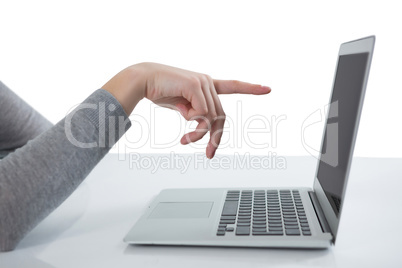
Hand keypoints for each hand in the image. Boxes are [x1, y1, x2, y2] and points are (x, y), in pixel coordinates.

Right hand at [103, 62, 270, 157]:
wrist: (141, 80)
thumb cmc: (159, 91)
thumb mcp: (181, 106)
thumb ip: (195, 112)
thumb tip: (202, 124)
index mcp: (204, 85)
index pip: (232, 85)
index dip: (250, 88)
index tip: (267, 88)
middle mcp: (207, 82)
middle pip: (221, 115)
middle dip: (216, 138)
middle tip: (210, 155)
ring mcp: (203, 83)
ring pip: (212, 118)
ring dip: (199, 135)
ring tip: (185, 142)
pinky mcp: (195, 86)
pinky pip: (203, 115)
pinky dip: (195, 129)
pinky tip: (183, 133)